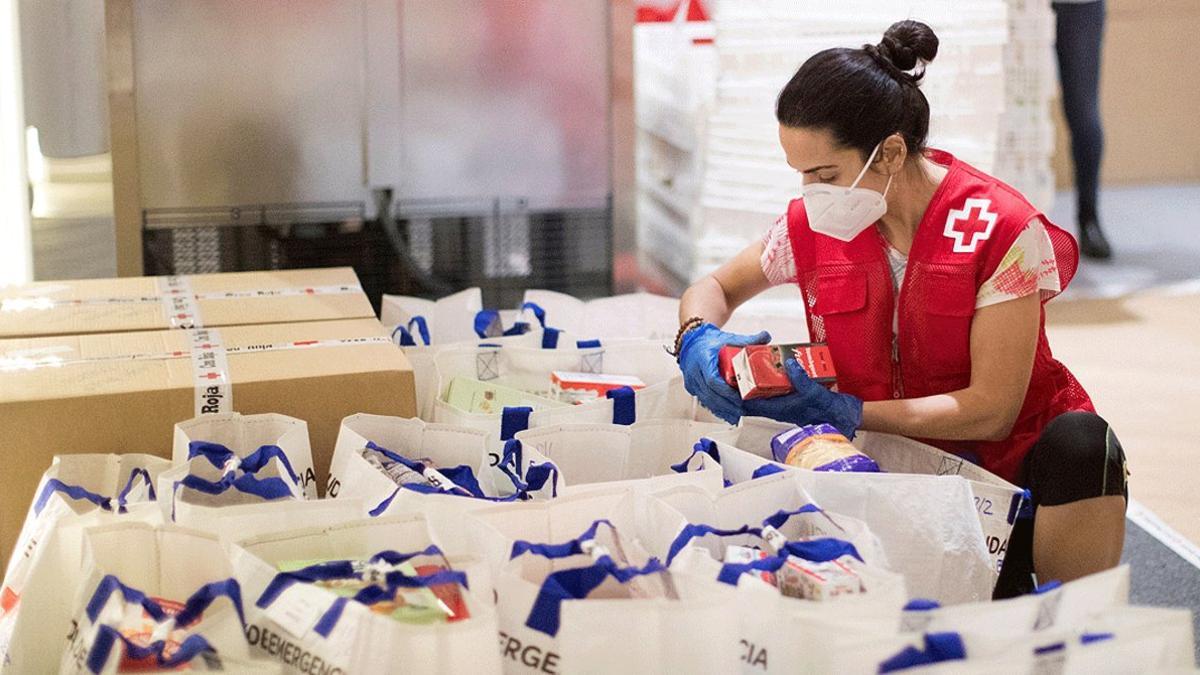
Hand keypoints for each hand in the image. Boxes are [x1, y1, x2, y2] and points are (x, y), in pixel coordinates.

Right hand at [678, 323, 769, 423]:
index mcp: (702, 358)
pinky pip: (704, 401)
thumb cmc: (710, 341)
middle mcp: (694, 371)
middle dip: (727, 404)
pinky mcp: (692, 387)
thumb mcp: (729, 338)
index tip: (739, 397)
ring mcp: (691, 381)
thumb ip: (747, 339)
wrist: (692, 342)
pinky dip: (717, 408)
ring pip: (707, 400)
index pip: (712, 379)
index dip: (726, 391)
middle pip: (710, 393)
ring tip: (738, 414)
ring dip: (722, 409)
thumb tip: (766, 336)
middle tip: (743, 409)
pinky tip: (728, 414)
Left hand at [742, 359, 863, 438]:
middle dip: (745, 384)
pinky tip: (776, 366)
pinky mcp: (793, 397)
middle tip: (738, 366)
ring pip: (764, 391)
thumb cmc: (830, 411)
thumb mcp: (815, 393)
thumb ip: (801, 379)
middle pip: (754, 396)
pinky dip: (773, 377)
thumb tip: (789, 365)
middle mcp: (779, 407)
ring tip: (752, 363)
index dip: (737, 395)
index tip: (729, 382)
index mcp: (779, 409)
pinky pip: (777, 387)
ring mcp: (786, 402)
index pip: (750, 404)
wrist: (845, 416)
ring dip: (757, 379)